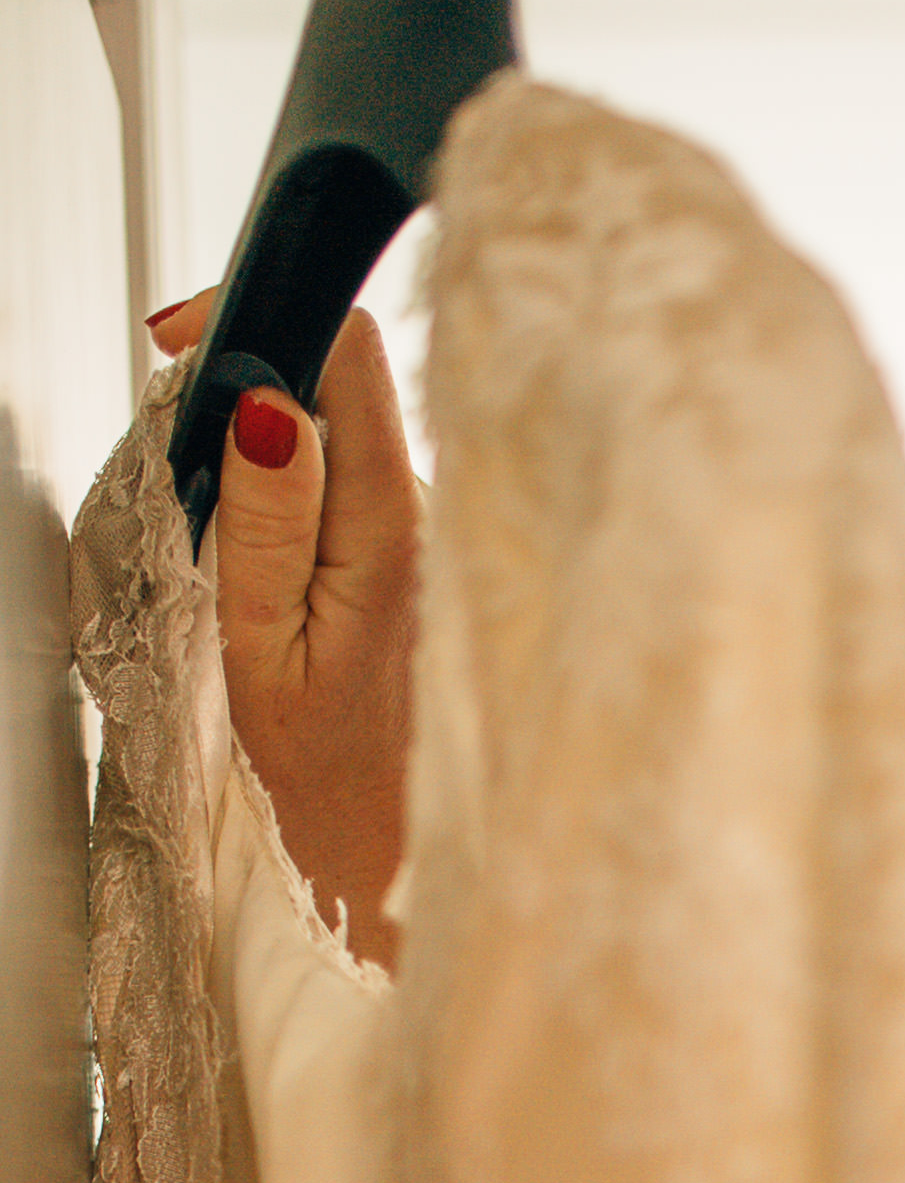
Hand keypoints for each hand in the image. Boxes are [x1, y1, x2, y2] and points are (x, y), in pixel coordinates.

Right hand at [145, 293, 419, 971]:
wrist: (399, 867)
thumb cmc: (330, 783)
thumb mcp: (263, 652)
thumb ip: (266, 520)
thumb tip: (268, 403)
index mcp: (395, 529)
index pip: (350, 350)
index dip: (264, 315)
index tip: (187, 339)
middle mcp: (438, 519)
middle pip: (350, 376)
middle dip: (258, 371)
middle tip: (183, 420)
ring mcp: (442, 537)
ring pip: (354, 425)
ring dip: (279, 430)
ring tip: (220, 495)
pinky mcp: (434, 562)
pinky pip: (364, 478)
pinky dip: (308, 479)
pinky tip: (271, 535)